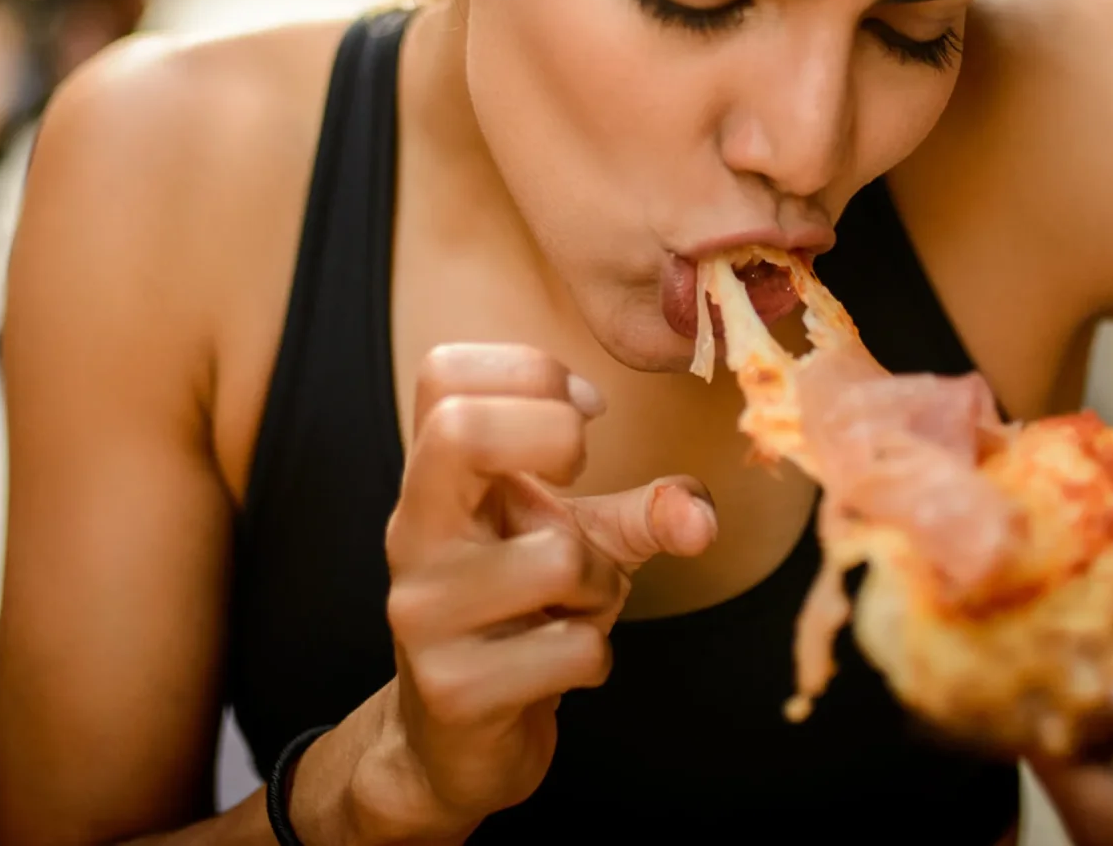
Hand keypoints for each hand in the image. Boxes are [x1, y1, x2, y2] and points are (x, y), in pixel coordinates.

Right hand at [323, 343, 717, 842]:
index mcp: (433, 481)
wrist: (452, 741)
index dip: (530, 371)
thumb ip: (647, 511)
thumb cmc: (517, 614)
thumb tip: (699, 516)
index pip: (445, 372)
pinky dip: (594, 658)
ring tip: (574, 608)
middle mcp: (413, 534)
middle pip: (460, 428)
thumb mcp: (581, 541)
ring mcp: (424, 612)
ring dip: (602, 586)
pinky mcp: (454, 690)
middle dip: (555, 442)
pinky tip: (558, 668)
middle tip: (577, 482)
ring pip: (559, 556)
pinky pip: (574, 649)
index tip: (583, 413)